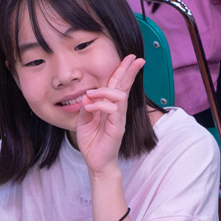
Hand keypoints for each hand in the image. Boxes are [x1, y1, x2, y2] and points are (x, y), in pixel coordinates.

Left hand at [72, 55, 144, 172]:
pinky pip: (112, 110)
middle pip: (125, 86)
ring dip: (103, 91)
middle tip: (137, 59)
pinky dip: (100, 105)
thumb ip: (87, 106)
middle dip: (130, 71)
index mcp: (109, 106)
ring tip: (90, 95)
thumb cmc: (91, 141)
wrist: (95, 162)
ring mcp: (119, 118)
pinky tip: (89, 107)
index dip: (123, 71)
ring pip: (119, 96)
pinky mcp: (117, 127)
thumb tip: (87, 94)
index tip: (130, 58)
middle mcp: (117, 110)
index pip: (117, 85)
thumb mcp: (83, 120)